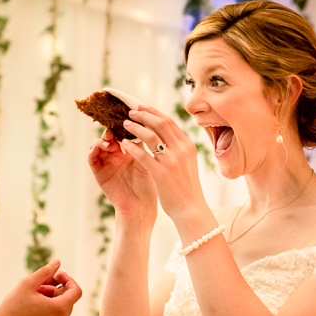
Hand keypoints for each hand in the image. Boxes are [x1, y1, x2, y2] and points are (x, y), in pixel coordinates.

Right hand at [0, 259, 80, 315]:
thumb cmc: (12, 308)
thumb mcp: (27, 284)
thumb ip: (45, 272)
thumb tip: (57, 262)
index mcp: (59, 309)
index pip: (76, 291)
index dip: (68, 280)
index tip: (56, 275)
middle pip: (66, 301)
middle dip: (55, 290)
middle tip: (37, 287)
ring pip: (59, 311)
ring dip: (50, 301)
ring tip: (32, 298)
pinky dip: (47, 313)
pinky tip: (30, 310)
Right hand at [87, 128, 157, 220]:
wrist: (140, 205)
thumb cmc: (147, 185)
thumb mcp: (146, 161)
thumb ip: (141, 144)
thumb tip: (141, 123)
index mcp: (129, 150)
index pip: (122, 132)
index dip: (121, 125)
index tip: (124, 119)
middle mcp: (117, 154)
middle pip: (109, 136)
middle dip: (110, 131)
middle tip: (114, 130)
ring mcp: (107, 162)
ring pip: (98, 144)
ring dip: (102, 140)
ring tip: (110, 143)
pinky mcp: (99, 172)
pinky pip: (91, 158)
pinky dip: (92, 151)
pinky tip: (97, 148)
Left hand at [119, 105, 209, 222]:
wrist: (191, 209)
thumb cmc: (187, 188)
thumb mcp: (187, 163)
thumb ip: (178, 149)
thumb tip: (167, 138)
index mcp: (188, 146)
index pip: (169, 122)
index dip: (154, 112)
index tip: (142, 106)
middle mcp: (181, 150)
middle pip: (160, 123)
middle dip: (144, 114)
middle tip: (130, 111)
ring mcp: (171, 161)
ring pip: (151, 136)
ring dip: (136, 127)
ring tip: (124, 124)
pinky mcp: (161, 173)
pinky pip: (143, 154)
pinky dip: (132, 147)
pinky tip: (124, 144)